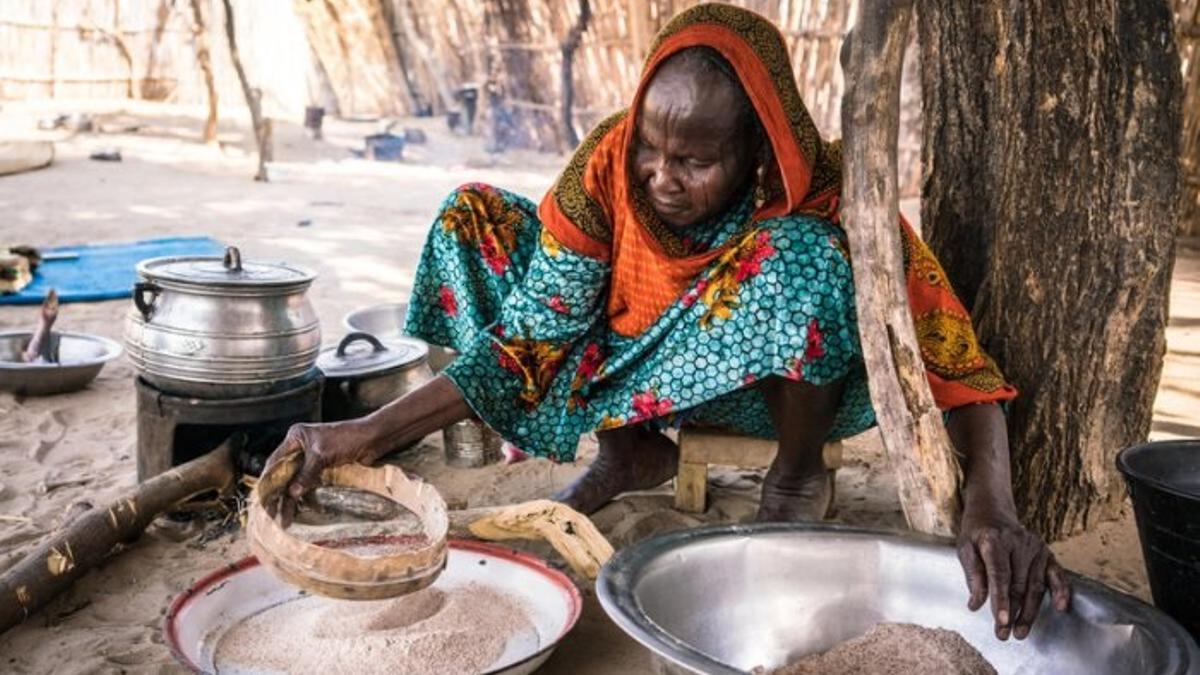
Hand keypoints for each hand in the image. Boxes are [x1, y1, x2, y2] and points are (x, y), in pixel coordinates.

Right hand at [262, 420, 376, 524]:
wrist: (373, 439)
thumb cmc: (348, 438)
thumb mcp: (322, 456)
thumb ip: (306, 474)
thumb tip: (291, 493)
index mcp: (296, 438)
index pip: (275, 461)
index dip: (268, 481)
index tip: (263, 500)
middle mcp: (301, 448)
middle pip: (285, 474)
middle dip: (279, 495)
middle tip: (273, 514)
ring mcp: (312, 459)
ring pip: (297, 482)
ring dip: (293, 500)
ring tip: (287, 519)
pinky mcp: (323, 468)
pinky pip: (310, 485)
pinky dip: (308, 497)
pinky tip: (307, 509)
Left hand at [957, 509, 1070, 640]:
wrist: (993, 512)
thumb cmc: (976, 534)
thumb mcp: (965, 549)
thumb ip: (972, 576)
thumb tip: (975, 605)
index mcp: (994, 540)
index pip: (999, 574)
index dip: (1001, 599)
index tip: (1002, 621)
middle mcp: (1018, 542)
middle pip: (1018, 584)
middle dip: (1012, 612)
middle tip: (1003, 634)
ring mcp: (1036, 547)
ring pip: (1035, 585)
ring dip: (1029, 612)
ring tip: (1019, 632)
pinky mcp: (1047, 552)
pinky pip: (1056, 574)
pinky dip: (1061, 591)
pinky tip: (1061, 607)